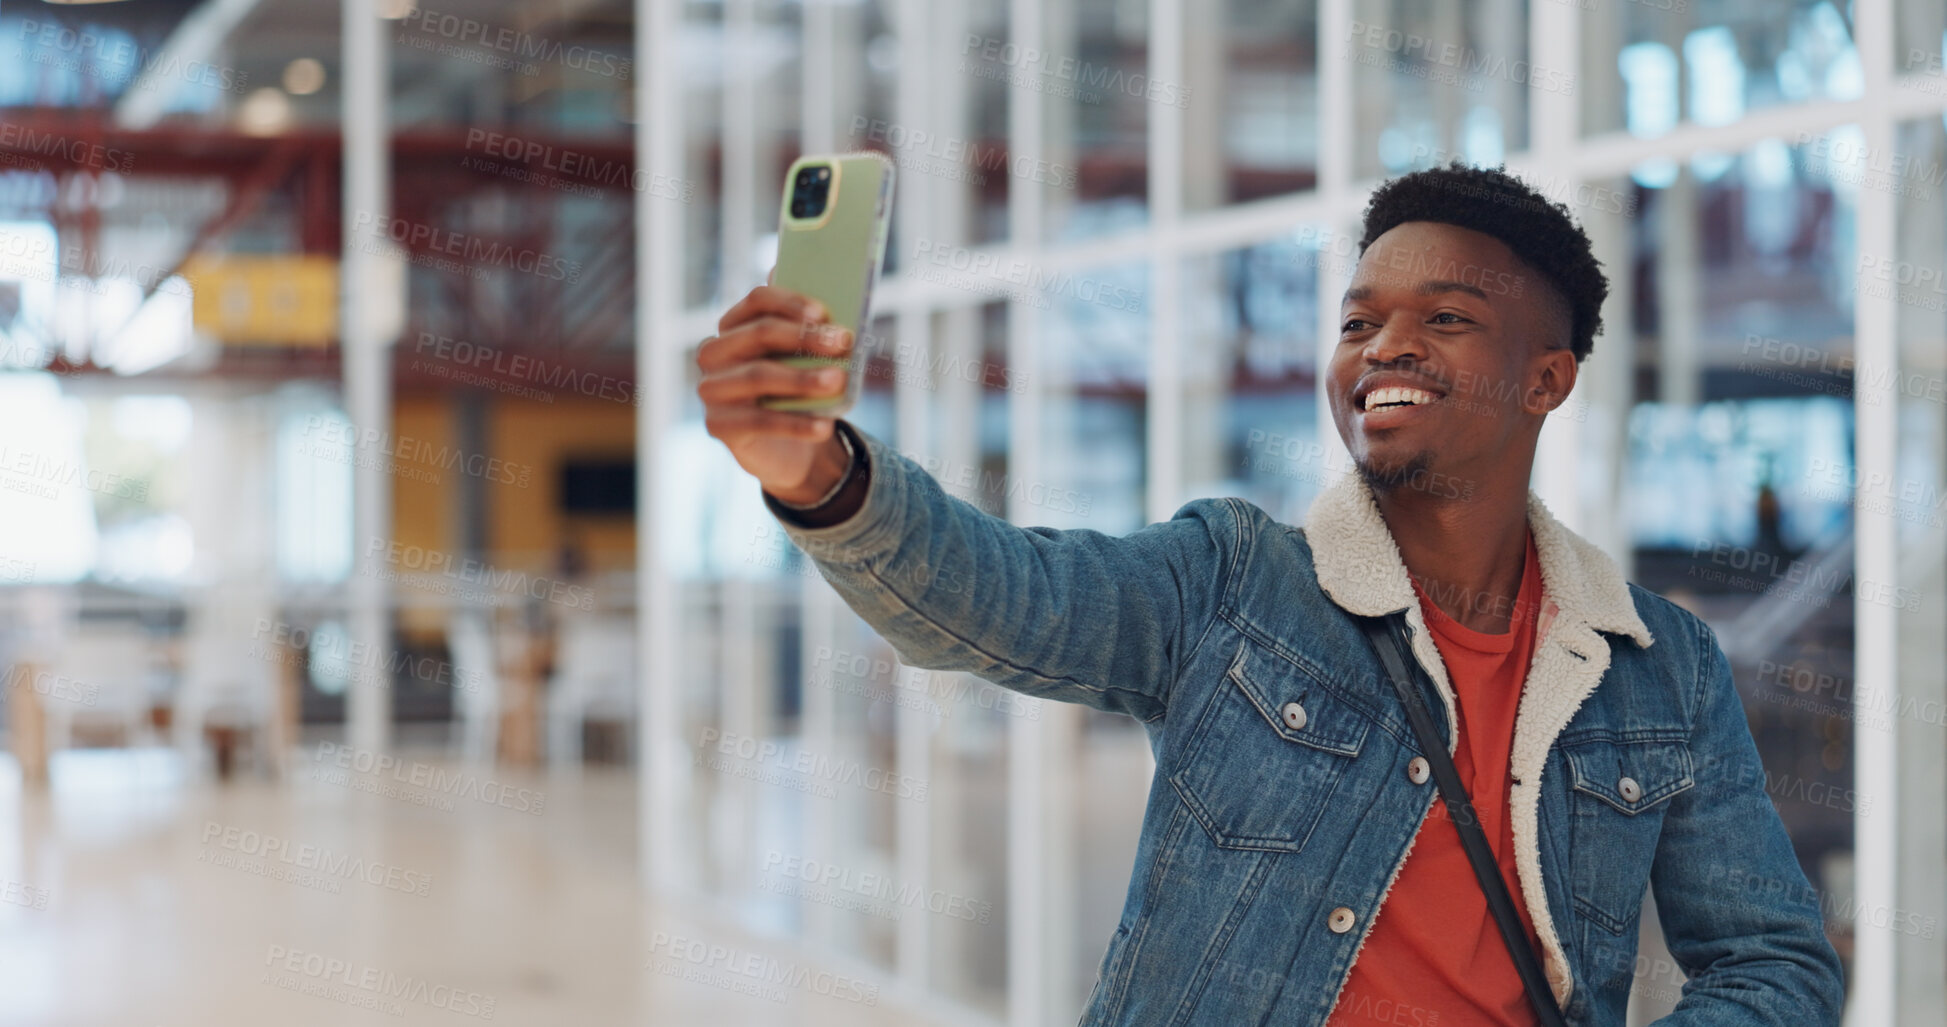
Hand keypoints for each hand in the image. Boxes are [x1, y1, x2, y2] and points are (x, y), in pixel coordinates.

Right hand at [696, 284, 854, 503]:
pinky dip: (796, 424)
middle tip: (842, 342)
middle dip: (804, 336)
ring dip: (802, 378)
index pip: (758, 301)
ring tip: (838, 381)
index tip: (823, 313)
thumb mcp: (801, 361)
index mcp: (735, 324)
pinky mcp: (718, 425)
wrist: (783, 447)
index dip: (791, 302)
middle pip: (758, 333)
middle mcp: (715, 352)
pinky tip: (824, 426)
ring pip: (758, 375)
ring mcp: (712, 389)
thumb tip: (836, 321)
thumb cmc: (794, 390)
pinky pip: (760, 421)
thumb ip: (811, 335)